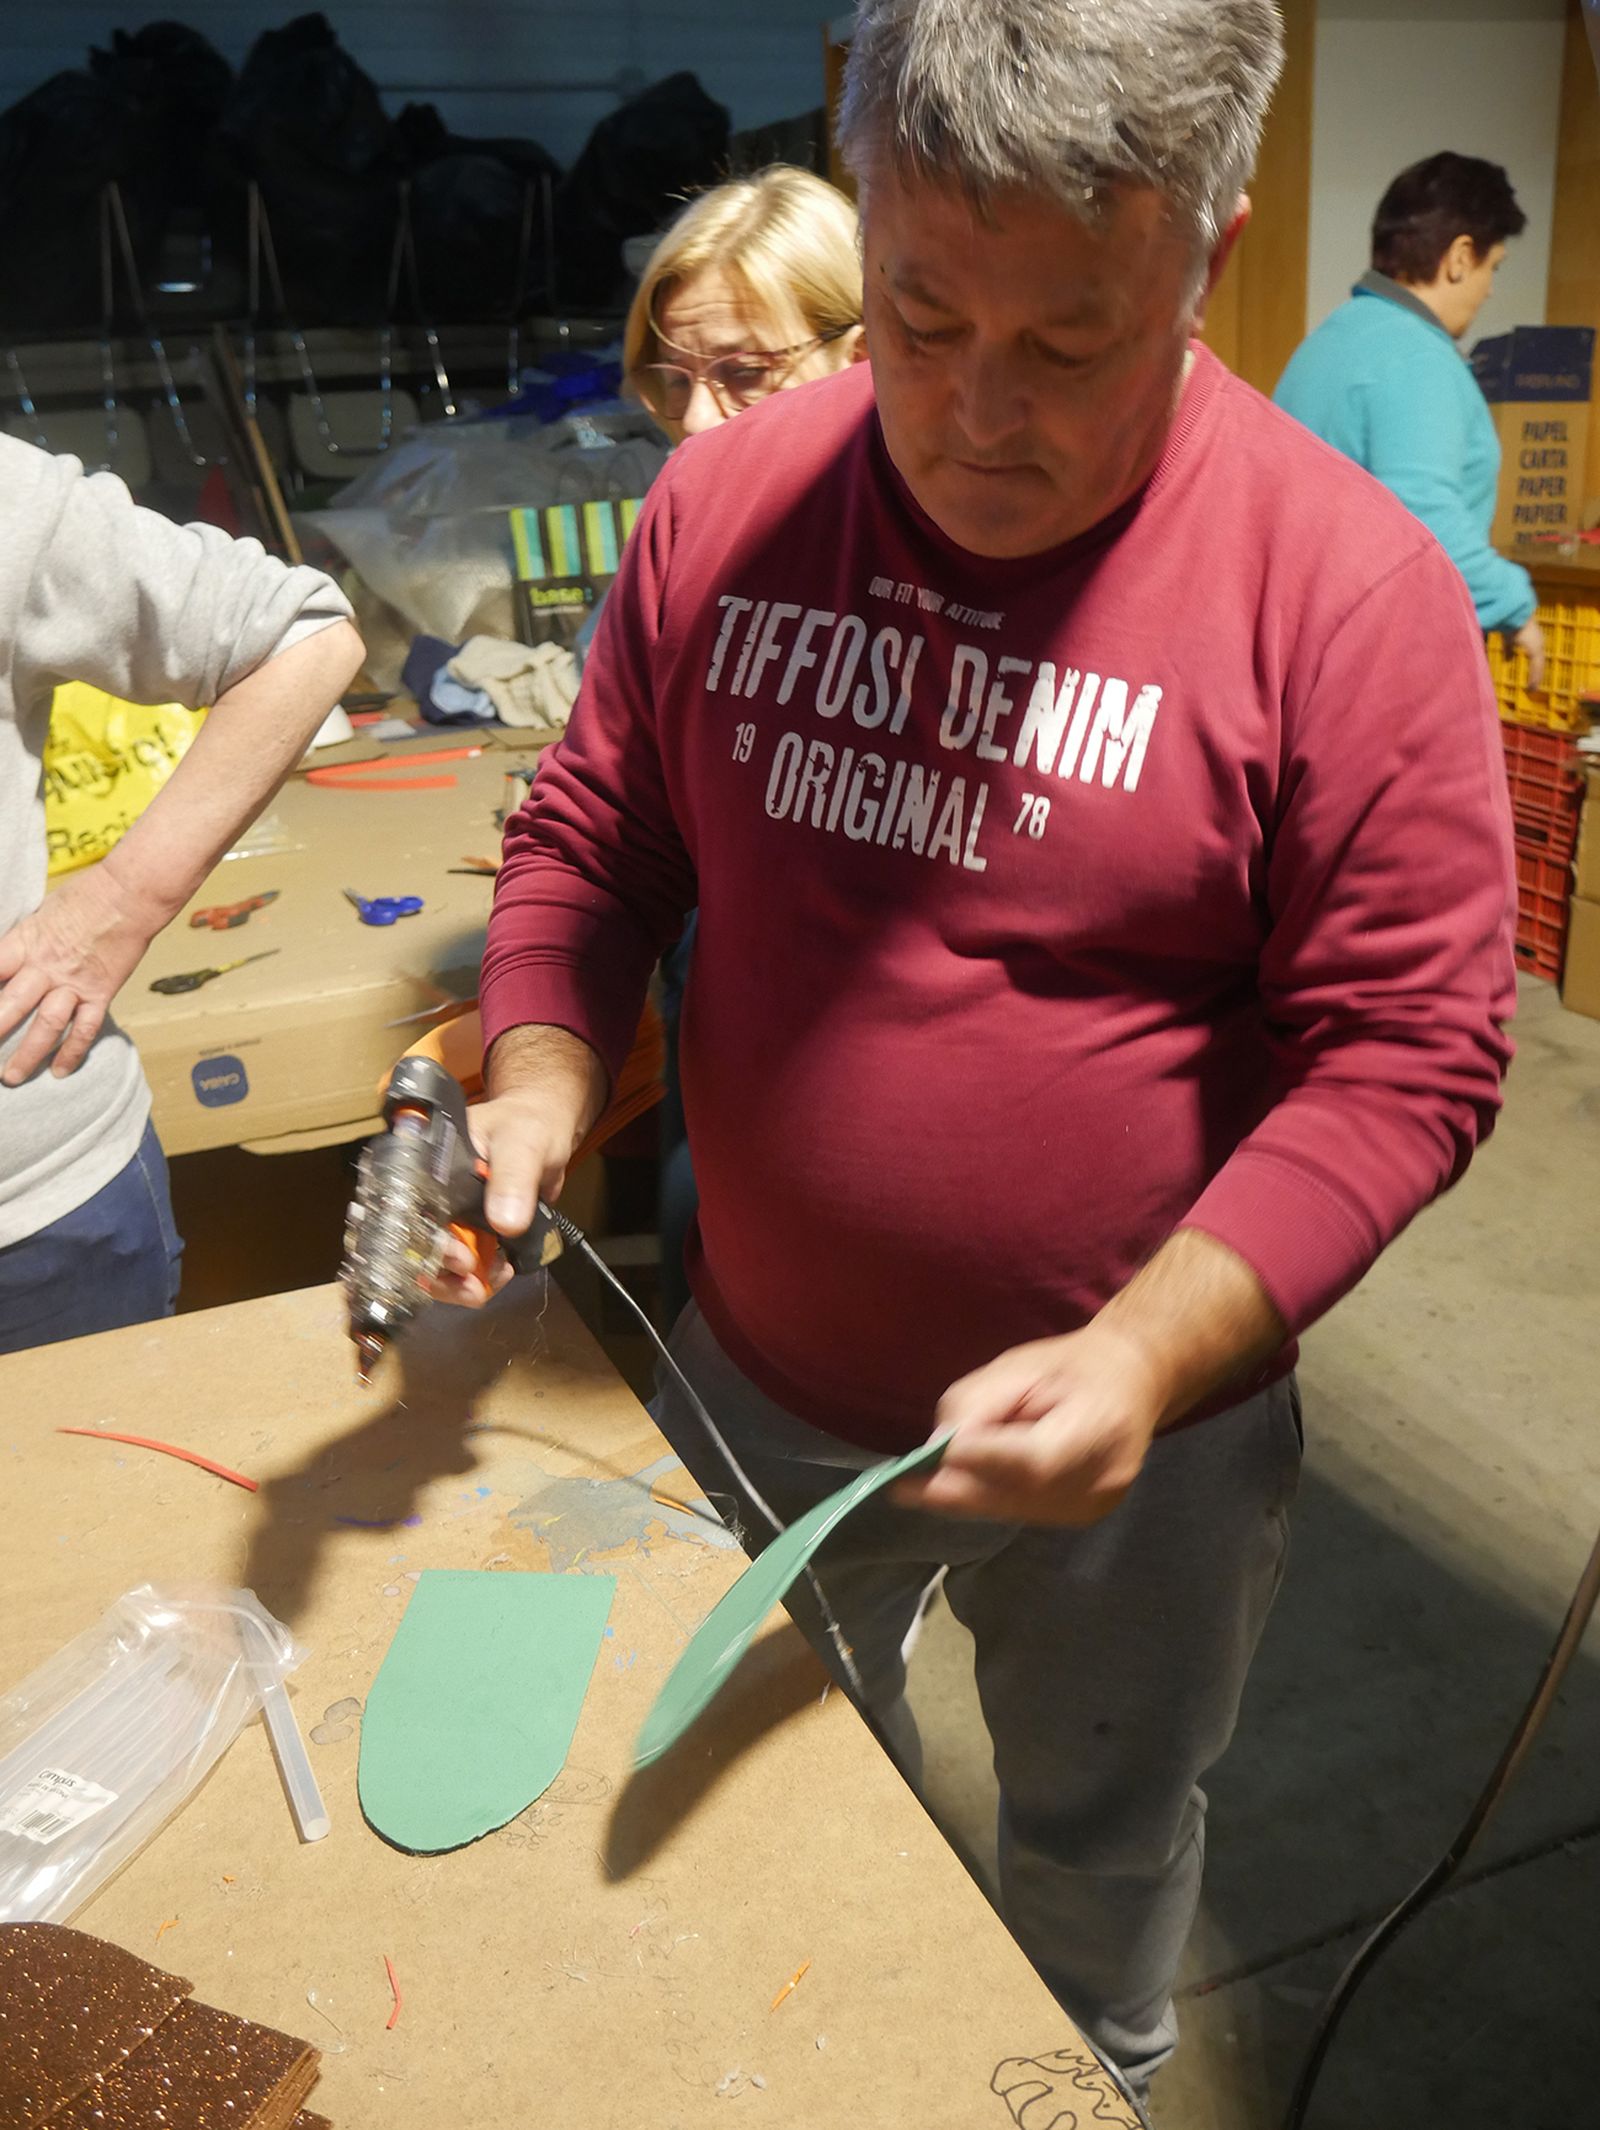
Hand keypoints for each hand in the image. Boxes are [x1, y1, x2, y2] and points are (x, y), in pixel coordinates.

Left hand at [0, 864, 164, 1083]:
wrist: (128, 896)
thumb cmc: (87, 896)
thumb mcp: (40, 914)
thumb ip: (24, 943)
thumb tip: (9, 963)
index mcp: (25, 943)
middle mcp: (46, 967)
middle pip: (10, 1005)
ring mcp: (74, 983)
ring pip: (46, 1025)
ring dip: (27, 1054)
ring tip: (12, 1076)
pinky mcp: (100, 993)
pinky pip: (84, 1028)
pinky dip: (72, 1052)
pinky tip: (60, 1071)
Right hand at [428, 1088, 579, 1307]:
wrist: (546, 1133)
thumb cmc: (526, 1125)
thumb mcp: (521, 1144)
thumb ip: (513, 1178)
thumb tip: (505, 1222)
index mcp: (426, 1166)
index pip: (411, 1211)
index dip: (426, 1242)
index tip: (459, 1260)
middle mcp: (429, 1195)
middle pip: (415, 1246)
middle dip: (441, 1275)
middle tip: (474, 1286)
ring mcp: (448, 1217)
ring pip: (435, 1263)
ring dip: (457, 1284)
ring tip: (486, 1286)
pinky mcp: (468, 1234)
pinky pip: (462, 1266)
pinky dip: (477, 1279)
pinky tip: (499, 1274)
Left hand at [897, 1319, 1168, 1525]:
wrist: (1130, 1381)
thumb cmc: (1070, 1366)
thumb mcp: (1018, 1365)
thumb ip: (977, 1404)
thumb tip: (940, 1448)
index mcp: (1099, 1426)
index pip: (1034, 1460)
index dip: (981, 1462)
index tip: (930, 1458)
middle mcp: (1102, 1478)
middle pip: (1018, 1495)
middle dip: (956, 1490)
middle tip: (902, 1490)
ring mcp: (1095, 1506)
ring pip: (1013, 1510)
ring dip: (968, 1497)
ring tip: (925, 1482)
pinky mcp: (1082, 1518)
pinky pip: (1020, 1513)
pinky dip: (988, 1499)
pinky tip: (964, 1484)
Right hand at [1514, 616, 1545, 692]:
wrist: (1514, 616)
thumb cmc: (1510, 625)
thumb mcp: (1508, 641)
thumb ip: (1508, 651)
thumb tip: (1507, 661)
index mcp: (1533, 642)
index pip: (1536, 658)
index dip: (1534, 669)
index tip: (1532, 678)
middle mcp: (1539, 644)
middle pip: (1539, 663)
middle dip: (1537, 674)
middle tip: (1533, 686)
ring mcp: (1538, 647)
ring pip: (1539, 666)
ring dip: (1536, 677)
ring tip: (1532, 688)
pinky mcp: (1535, 650)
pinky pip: (1536, 666)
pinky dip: (1534, 676)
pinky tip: (1532, 684)